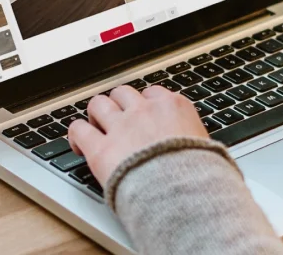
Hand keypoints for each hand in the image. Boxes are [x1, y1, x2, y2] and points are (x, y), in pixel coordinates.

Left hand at [68, 85, 207, 185]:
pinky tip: (78, 142)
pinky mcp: (100, 149)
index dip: (145, 105)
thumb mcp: (205, 145)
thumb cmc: (199, 172)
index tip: (144, 115)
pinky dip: (77, 133)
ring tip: (96, 125)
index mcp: (174, 106)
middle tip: (117, 118)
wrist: (183, 191)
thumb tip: (198, 144)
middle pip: (123, 92)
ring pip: (99, 103)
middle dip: (119, 104)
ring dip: (97, 113)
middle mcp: (146, 110)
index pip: (153, 93)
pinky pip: (79, 129)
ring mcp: (122, 127)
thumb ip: (192, 136)